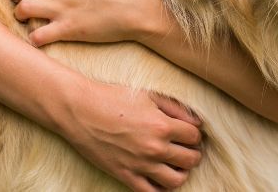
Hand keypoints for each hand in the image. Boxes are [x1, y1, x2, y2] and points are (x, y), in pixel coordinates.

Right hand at [52, 79, 202, 190]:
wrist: (79, 110)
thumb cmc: (113, 98)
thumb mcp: (148, 95)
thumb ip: (176, 108)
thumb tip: (197, 122)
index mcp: (162, 125)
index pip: (195, 136)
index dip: (194, 134)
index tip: (188, 132)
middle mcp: (154, 148)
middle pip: (191, 159)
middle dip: (192, 153)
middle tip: (185, 148)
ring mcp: (140, 164)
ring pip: (176, 181)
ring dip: (180, 172)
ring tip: (174, 164)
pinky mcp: (124, 175)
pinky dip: (160, 188)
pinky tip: (158, 177)